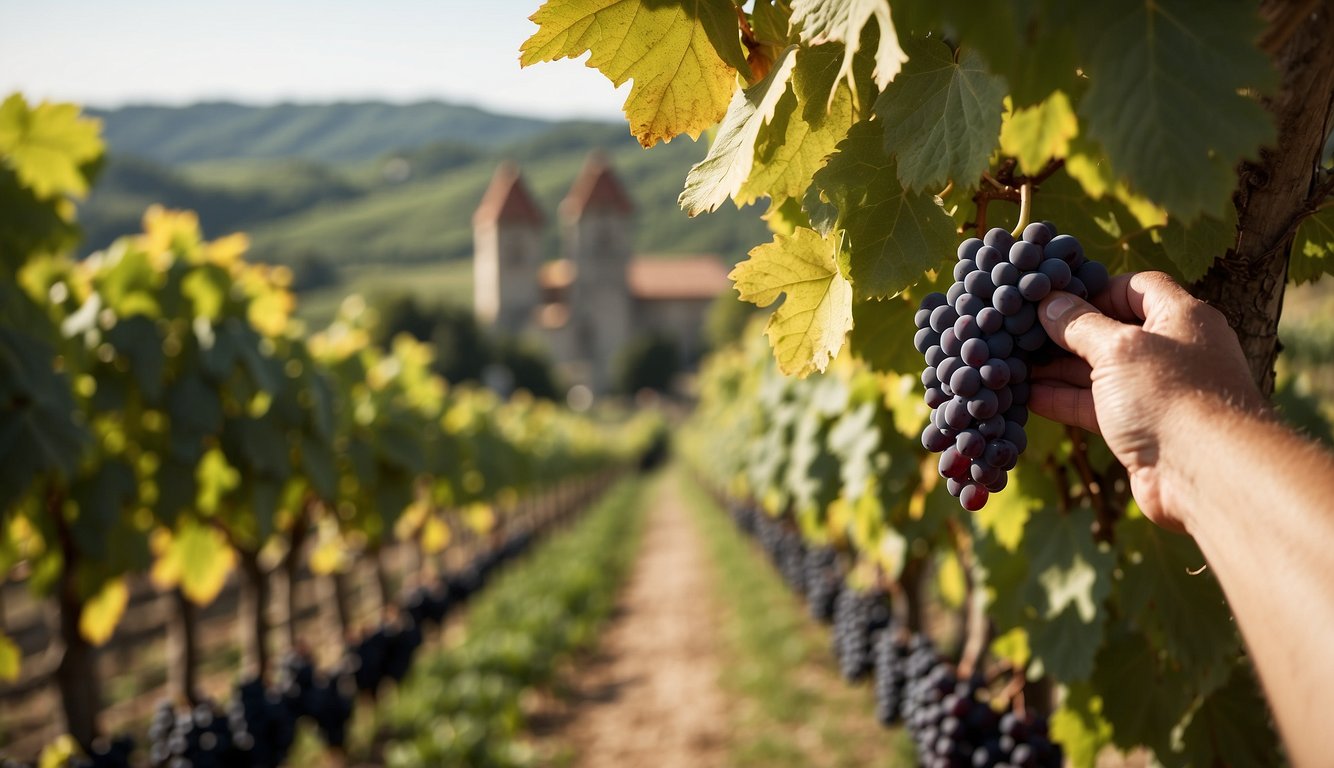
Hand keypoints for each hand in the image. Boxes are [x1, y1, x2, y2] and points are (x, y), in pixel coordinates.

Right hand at [1031, 271, 1264, 531]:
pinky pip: (1094, 405)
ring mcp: (1155, 392)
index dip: (1095, 288)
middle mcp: (1172, 351)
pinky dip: (1063, 399)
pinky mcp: (1139, 427)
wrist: (1206, 474)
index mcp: (1181, 317)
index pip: (1136, 287)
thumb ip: (1079, 324)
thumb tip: (1050, 304)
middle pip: (1111, 330)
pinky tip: (1027, 395)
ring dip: (1057, 367)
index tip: (1054, 296)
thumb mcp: (1118, 348)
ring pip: (1098, 371)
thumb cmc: (1171, 396)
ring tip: (1014, 361)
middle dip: (1066, 331)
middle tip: (1022, 328)